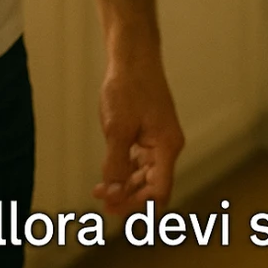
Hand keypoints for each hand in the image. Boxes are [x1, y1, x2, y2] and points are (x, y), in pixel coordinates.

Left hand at [92, 42, 183, 213]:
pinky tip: (107, 177)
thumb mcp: (117, 128)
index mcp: (167, 146)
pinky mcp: (148, 133)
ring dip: (124, 186)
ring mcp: (158, 140)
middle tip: (103, 206)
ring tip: (99, 192)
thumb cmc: (128, 87)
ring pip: (145, 175)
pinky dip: (124, 171)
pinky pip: (139, 162)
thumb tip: (112, 192)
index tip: (115, 210)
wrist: (132, 57)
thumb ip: (115, 163)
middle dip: (130, 198)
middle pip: (153, 186)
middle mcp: (167, 147)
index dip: (140, 206)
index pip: (160, 190)